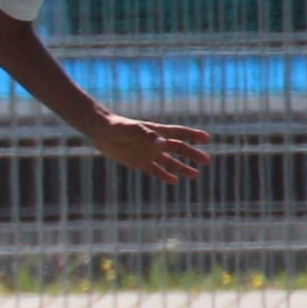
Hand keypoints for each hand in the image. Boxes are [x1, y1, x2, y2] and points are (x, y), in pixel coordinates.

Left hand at [90, 114, 210, 182]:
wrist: (100, 132)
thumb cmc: (115, 127)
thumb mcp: (130, 130)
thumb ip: (145, 134)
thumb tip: (162, 142)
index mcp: (156, 132)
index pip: (178, 132)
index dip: (192, 135)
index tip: (207, 138)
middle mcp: (155, 143)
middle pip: (178, 149)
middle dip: (192, 154)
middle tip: (206, 161)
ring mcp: (148, 153)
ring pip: (169, 162)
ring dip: (182, 168)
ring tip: (195, 175)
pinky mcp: (139, 163)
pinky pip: (155, 171)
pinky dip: (164, 175)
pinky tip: (174, 181)